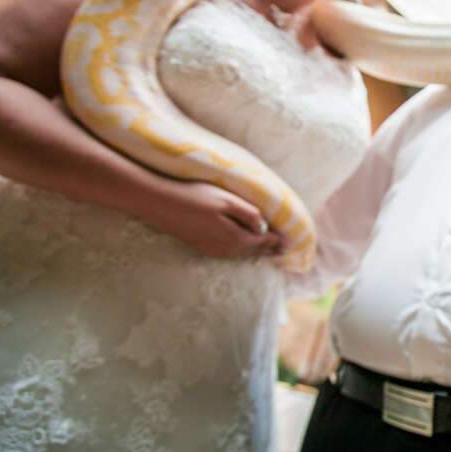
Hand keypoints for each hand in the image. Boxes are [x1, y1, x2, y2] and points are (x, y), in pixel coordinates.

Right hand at [143, 179, 287, 258]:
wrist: (159, 203)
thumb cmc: (194, 197)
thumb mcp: (226, 201)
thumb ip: (248, 214)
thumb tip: (263, 227)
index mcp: (234, 238)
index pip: (262, 242)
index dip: (277, 241)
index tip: (291, 242)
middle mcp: (224, 249)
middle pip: (253, 251)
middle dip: (270, 250)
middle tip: (286, 251)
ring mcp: (211, 249)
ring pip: (241, 254)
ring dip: (257, 252)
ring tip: (271, 252)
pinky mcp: (201, 246)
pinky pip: (229, 252)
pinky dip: (243, 252)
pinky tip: (244, 248)